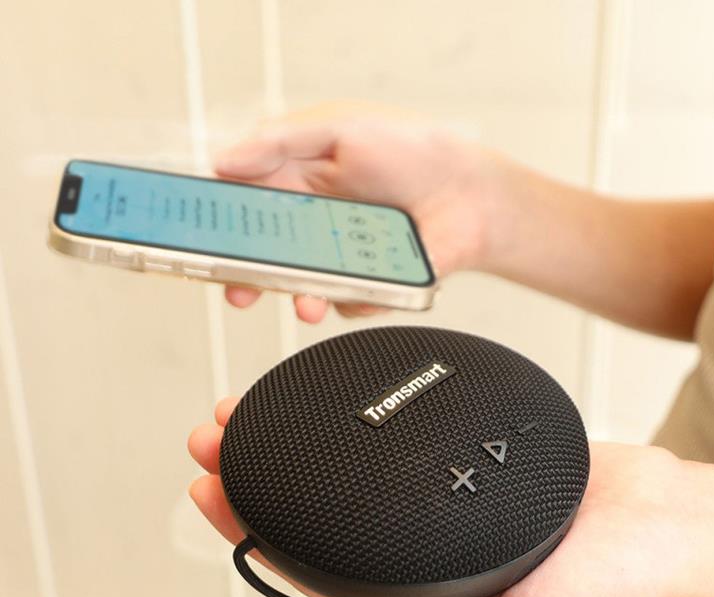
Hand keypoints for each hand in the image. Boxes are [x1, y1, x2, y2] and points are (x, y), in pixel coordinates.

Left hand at [189, 400, 695, 596]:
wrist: (651, 518)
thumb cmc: (597, 587)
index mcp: (413, 592)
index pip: (312, 562)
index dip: (253, 527)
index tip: (212, 491)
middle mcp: (411, 542)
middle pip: (312, 508)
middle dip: (251, 475)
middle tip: (210, 442)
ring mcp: (428, 495)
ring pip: (339, 469)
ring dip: (285, 444)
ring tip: (241, 416)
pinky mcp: (451, 456)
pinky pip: (386, 439)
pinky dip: (344, 421)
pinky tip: (319, 406)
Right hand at [214, 102, 495, 322]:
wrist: (470, 193)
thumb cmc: (410, 151)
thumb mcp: (338, 130)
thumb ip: (279, 142)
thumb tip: (222, 160)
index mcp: (296, 186)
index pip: (243, 210)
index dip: (219, 226)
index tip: (197, 241)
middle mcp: (313, 227)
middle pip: (264, 259)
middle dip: (246, 279)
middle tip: (237, 290)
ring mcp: (339, 260)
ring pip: (302, 289)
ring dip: (300, 299)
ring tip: (307, 302)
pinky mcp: (369, 285)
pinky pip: (349, 302)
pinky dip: (355, 300)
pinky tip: (370, 287)